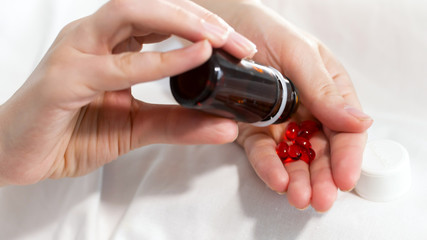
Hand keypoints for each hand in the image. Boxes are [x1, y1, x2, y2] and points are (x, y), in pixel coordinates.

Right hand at [0, 0, 256, 184]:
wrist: (18, 155)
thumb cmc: (71, 132)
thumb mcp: (137, 127)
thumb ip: (179, 123)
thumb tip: (225, 126)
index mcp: (110, 43)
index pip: (162, 18)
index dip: (203, 25)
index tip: (240, 46)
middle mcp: (92, 37)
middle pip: (150, 6)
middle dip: (200, 18)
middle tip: (239, 41)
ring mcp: (75, 53)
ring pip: (130, 14)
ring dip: (182, 23)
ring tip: (221, 40)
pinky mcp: (64, 80)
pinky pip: (117, 64)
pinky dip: (160, 60)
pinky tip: (195, 58)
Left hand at [199, 0, 372, 210]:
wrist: (221, 28)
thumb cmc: (265, 30)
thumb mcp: (299, 53)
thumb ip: (324, 89)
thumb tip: (360, 122)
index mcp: (327, 91)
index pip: (344, 129)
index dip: (347, 156)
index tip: (345, 178)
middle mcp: (306, 110)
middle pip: (320, 150)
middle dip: (322, 177)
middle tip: (320, 199)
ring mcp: (279, 122)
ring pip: (293, 157)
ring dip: (298, 179)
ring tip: (298, 197)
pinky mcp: (251, 129)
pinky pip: (262, 152)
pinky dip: (269, 167)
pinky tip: (276, 179)